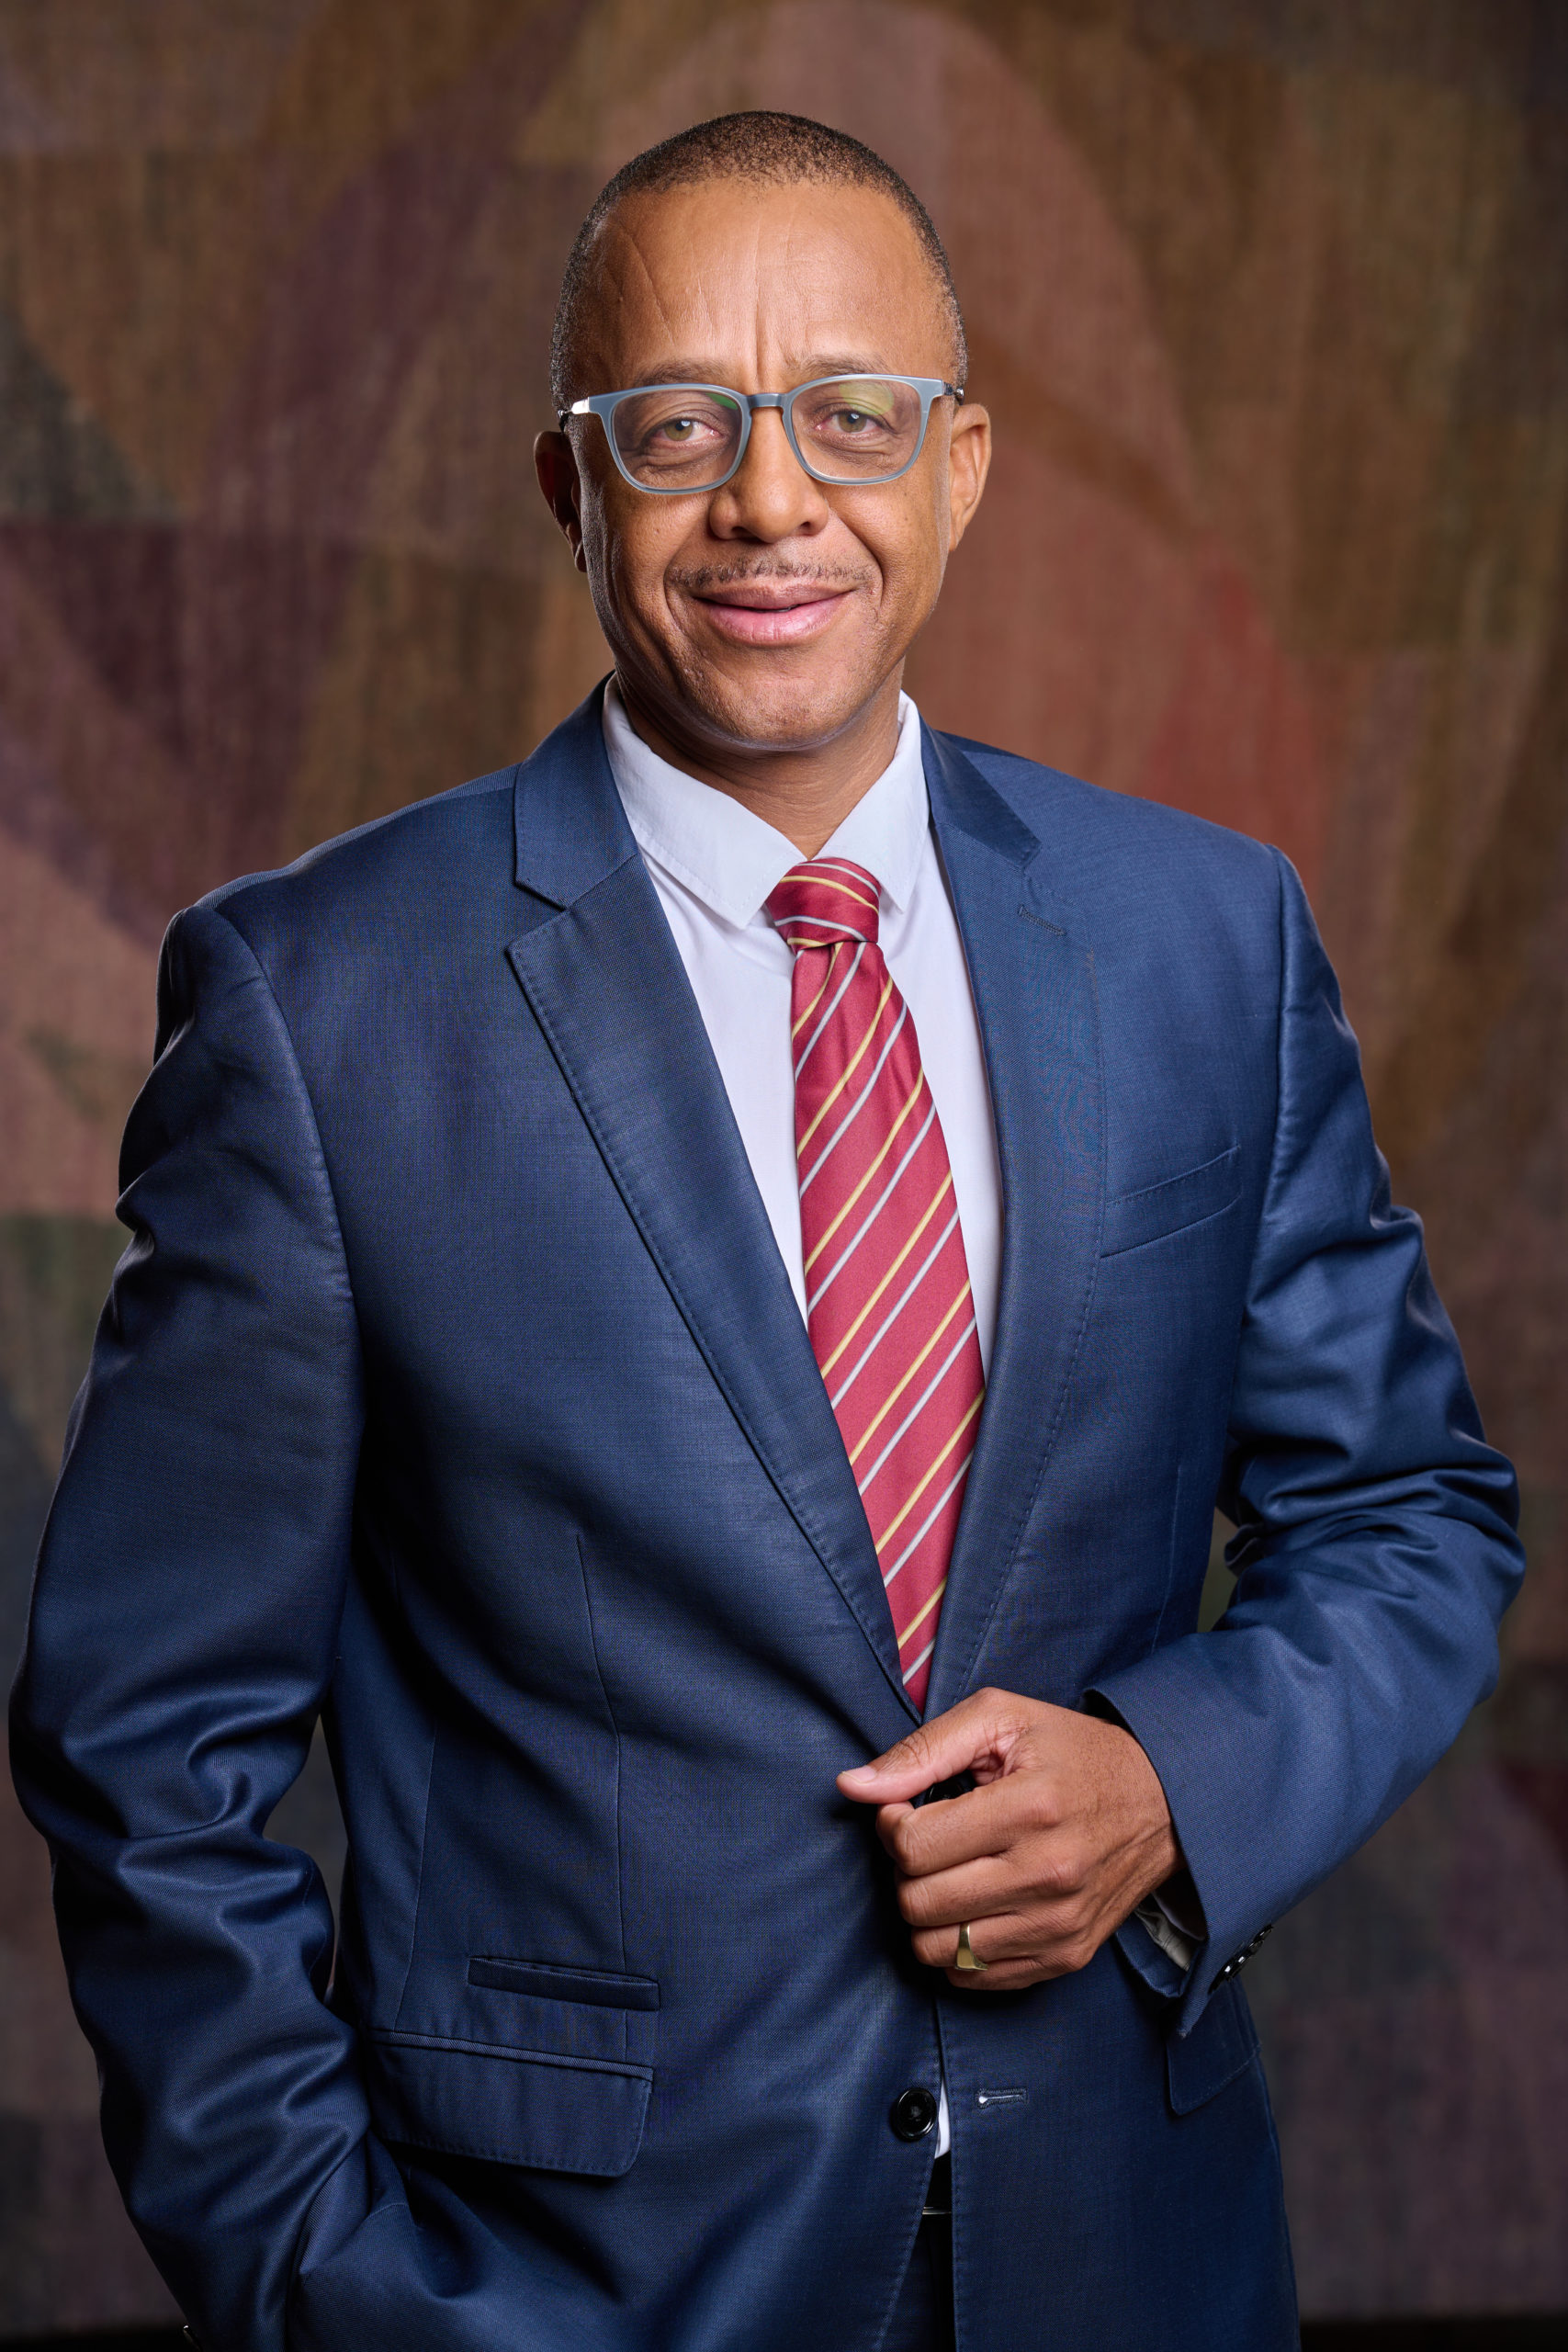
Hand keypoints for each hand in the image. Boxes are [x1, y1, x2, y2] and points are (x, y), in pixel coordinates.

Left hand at [837, 1688, 1180, 1989]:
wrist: (1162, 1802)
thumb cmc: (1071, 1752)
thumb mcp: (1001, 1719)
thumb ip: (921, 1750)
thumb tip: (851, 1787)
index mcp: (1030, 1807)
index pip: (913, 1846)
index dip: (891, 1825)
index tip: (907, 1809)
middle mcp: (1048, 1874)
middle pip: (919, 1902)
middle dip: (906, 1870)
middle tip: (928, 1841)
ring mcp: (1058, 1924)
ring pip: (937, 1948)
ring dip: (926, 1911)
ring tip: (950, 1873)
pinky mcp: (1065, 1957)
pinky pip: (974, 1975)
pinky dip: (956, 1946)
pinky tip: (974, 1903)